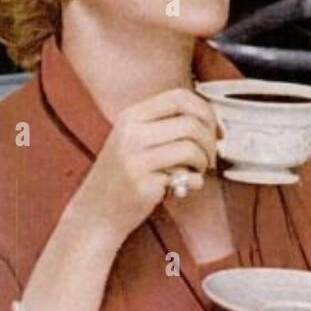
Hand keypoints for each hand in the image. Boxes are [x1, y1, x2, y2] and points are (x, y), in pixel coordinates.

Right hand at [64, 88, 219, 244]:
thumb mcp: (134, 138)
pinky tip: (185, 185)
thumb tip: (209, 120)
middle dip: (210, 140)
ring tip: (197, 170)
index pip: (179, 97)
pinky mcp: (143, 183)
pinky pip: (186, 175)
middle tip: (210, 155)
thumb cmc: (122, 176)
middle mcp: (131, 134)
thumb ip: (165, 125)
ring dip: (204, 161)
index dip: (205, 111)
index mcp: (131, 117)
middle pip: (190, 123)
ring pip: (191, 148)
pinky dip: (195, 181)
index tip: (215, 127)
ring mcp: (135, 158)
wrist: (95, 212)